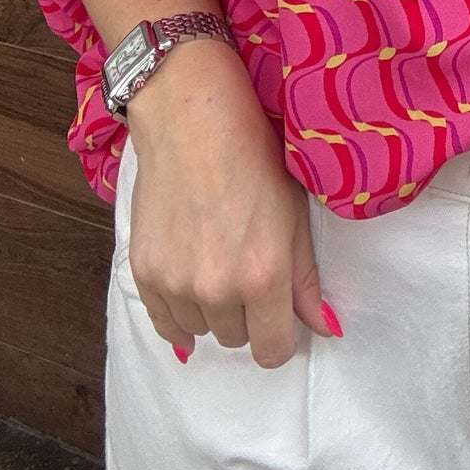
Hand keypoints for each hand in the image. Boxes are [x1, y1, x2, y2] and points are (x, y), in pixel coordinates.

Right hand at [124, 38, 335, 367]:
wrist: (192, 118)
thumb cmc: (253, 156)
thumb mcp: (294, 213)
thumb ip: (306, 279)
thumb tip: (326, 328)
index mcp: (264, 275)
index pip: (273, 351)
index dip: (280, 336)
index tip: (279, 316)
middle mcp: (218, 289)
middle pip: (237, 339)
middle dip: (247, 314)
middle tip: (246, 267)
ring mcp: (176, 283)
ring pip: (202, 331)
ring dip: (212, 310)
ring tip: (215, 258)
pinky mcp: (144, 272)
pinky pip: (165, 325)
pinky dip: (179, 313)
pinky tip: (188, 281)